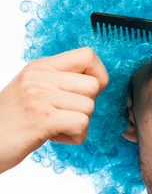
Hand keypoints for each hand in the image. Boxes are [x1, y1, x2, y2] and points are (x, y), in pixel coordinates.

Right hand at [0, 47, 108, 173]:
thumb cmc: (11, 120)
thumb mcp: (33, 89)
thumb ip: (60, 82)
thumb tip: (95, 83)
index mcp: (41, 67)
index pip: (87, 56)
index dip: (98, 76)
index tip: (87, 93)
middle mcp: (40, 77)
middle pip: (93, 86)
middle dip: (86, 106)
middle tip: (65, 115)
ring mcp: (40, 97)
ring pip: (89, 108)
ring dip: (79, 125)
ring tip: (56, 127)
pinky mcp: (42, 119)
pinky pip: (81, 124)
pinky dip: (74, 137)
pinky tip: (55, 137)